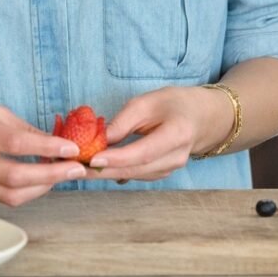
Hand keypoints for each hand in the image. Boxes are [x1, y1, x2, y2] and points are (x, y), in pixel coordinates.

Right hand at [0, 102, 86, 205]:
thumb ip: (19, 127)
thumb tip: (51, 140)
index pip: (15, 144)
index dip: (46, 147)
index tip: (71, 147)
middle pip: (16, 177)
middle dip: (52, 175)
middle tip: (78, 168)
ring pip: (12, 195)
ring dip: (44, 187)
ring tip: (66, 174)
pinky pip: (5, 197)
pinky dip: (29, 191)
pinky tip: (45, 179)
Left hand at [87, 86, 233, 182]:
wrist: (202, 118)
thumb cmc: (175, 104)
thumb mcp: (150, 100)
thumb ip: (126, 119)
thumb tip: (101, 139)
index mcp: (177, 134)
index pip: (144, 152)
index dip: (117, 158)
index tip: (92, 159)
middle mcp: (176, 157)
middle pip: (136, 169)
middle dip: (103, 170)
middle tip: (75, 167)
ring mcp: (170, 169)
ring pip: (134, 175)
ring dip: (106, 173)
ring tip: (79, 166)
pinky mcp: (161, 173)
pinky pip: (136, 175)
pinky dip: (116, 171)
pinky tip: (97, 167)